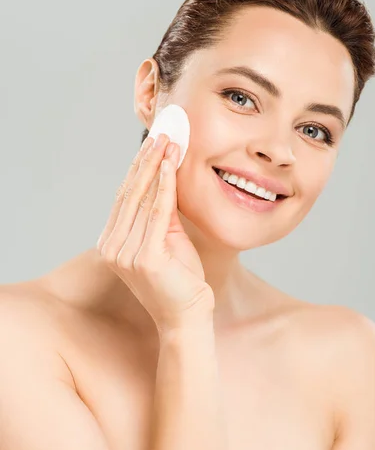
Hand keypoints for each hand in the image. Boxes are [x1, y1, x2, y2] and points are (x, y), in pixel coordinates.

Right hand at [96, 134, 214, 332]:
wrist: (187, 317)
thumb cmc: (180, 279)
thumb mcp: (167, 239)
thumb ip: (161, 212)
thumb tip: (165, 174)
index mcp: (111, 242)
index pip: (125, 196)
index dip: (139, 167)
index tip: (152, 142)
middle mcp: (112, 247)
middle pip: (130, 193)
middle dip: (147, 160)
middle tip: (161, 132)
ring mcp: (125, 254)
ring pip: (142, 199)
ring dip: (157, 166)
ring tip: (168, 141)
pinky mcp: (145, 259)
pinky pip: (157, 213)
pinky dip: (164, 186)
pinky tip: (170, 165)